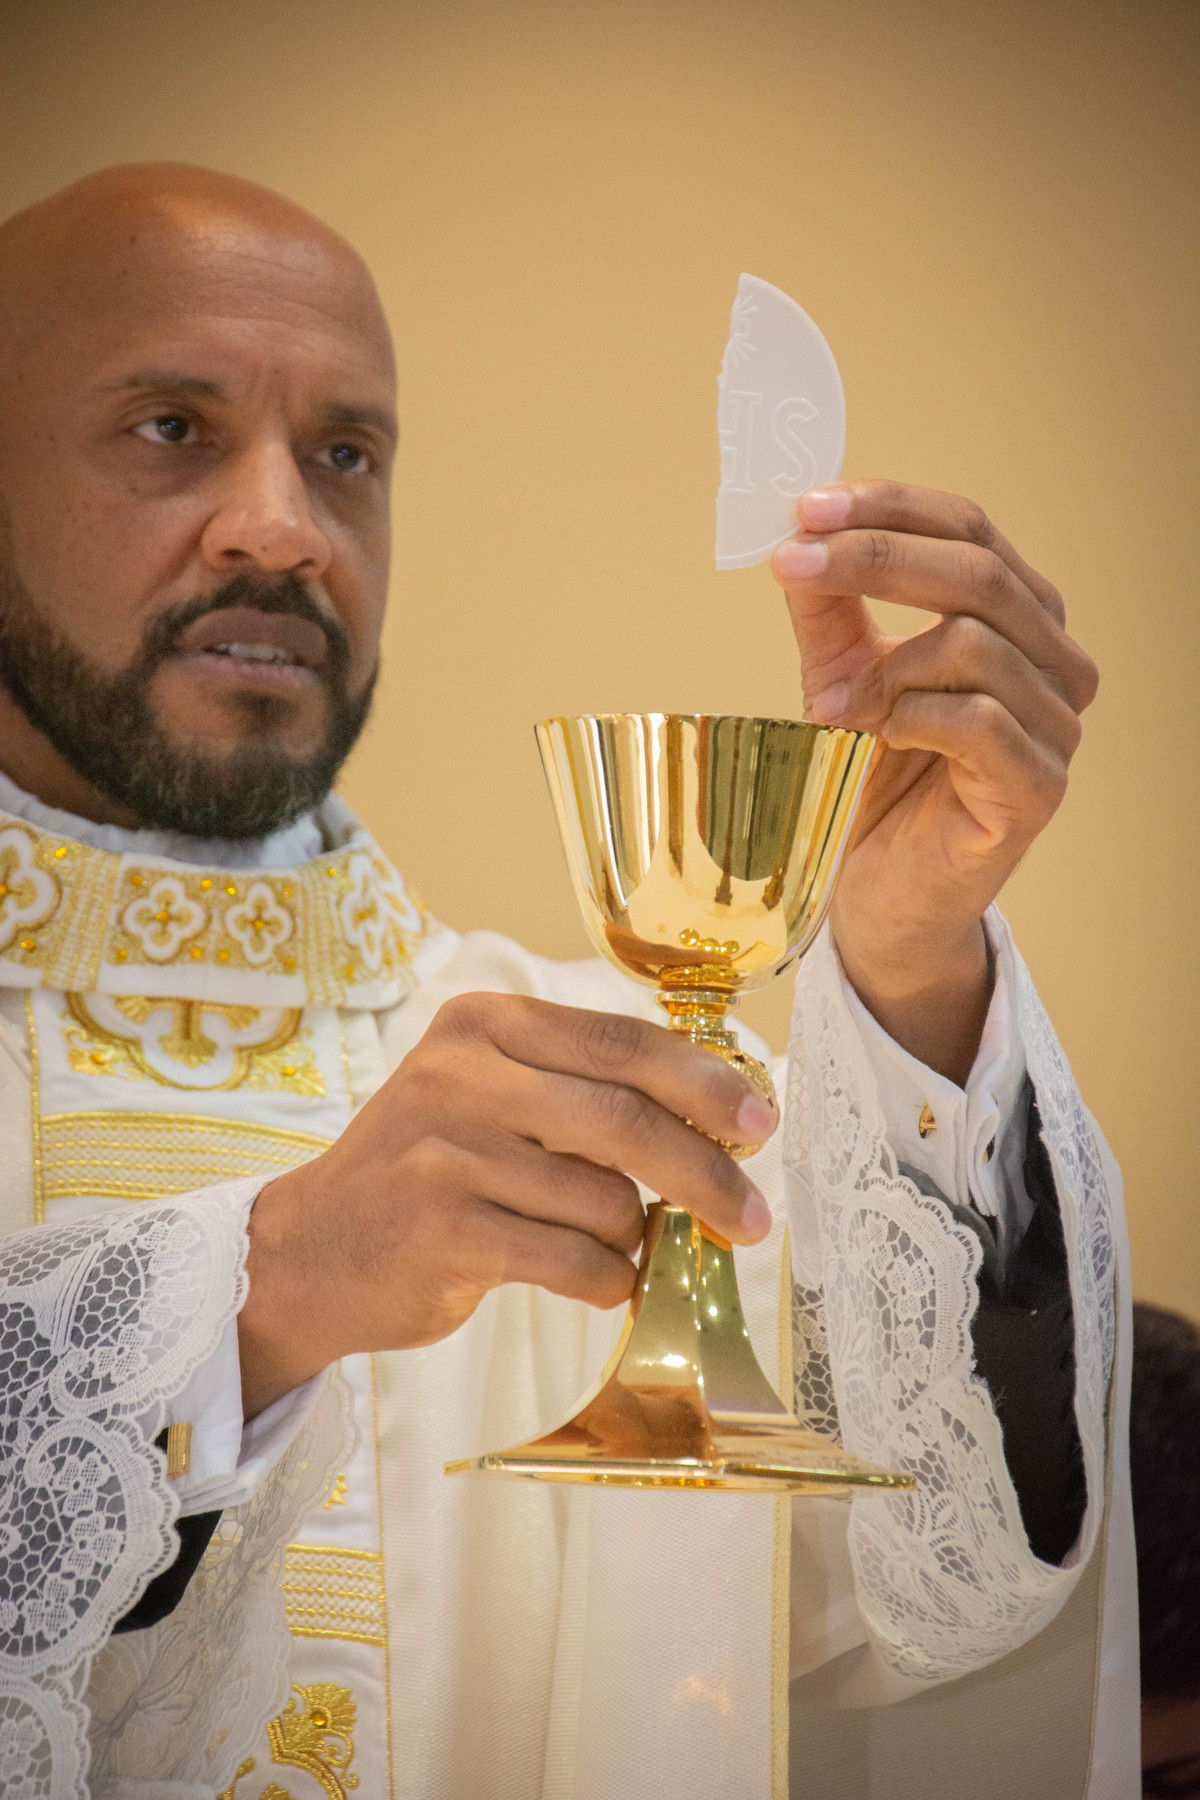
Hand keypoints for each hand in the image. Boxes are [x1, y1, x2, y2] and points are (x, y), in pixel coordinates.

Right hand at [237, 994, 776, 1414]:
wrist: (309, 1251)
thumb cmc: (424, 1170)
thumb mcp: (485, 1094)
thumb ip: (577, 1090)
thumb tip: (714, 1112)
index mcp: (483, 1024)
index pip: (620, 1042)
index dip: (703, 1082)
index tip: (760, 1120)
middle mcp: (460, 1075)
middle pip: (624, 1119)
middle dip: (705, 1173)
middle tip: (752, 1218)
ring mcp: (447, 1154)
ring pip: (603, 1199)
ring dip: (633, 1238)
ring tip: (612, 1247)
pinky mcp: (444, 1231)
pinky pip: (573, 1260)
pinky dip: (606, 1280)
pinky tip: (596, 1282)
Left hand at [771, 480, 1097, 1081]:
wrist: (882, 897)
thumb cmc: (871, 783)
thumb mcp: (840, 674)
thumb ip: (830, 608)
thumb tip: (799, 533)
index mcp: (1016, 616)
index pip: (969, 529)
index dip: (891, 507)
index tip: (808, 506)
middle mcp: (1054, 662)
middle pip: (980, 573)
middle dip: (877, 556)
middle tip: (795, 561)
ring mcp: (1057, 728)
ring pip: (980, 643)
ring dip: (883, 662)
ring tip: (822, 702)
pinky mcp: (1039, 790)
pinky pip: (981, 722)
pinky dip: (910, 715)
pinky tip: (866, 734)